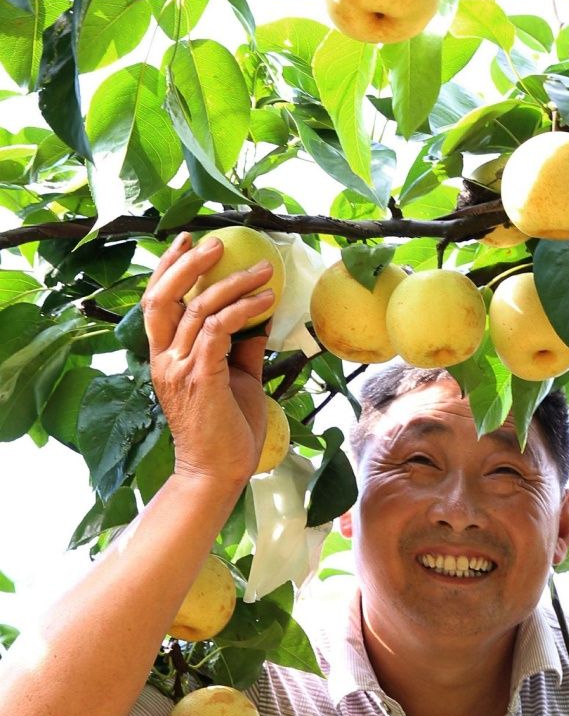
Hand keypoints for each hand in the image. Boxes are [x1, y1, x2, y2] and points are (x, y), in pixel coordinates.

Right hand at [143, 232, 275, 494]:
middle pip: (162, 298)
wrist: (219, 473)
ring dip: (234, 283)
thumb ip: (241, 346)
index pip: (155, 303)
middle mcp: (164, 359)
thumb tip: (259, 315)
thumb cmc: (227, 429)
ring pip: (198, 309)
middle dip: (188, 265)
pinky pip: (218, 331)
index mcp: (165, 357)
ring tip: (265, 270)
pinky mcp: (201, 378)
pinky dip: (242, 310)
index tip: (185, 242)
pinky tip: (266, 301)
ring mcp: (180, 369)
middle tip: (216, 243)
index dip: (167, 269)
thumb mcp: (235, 378)